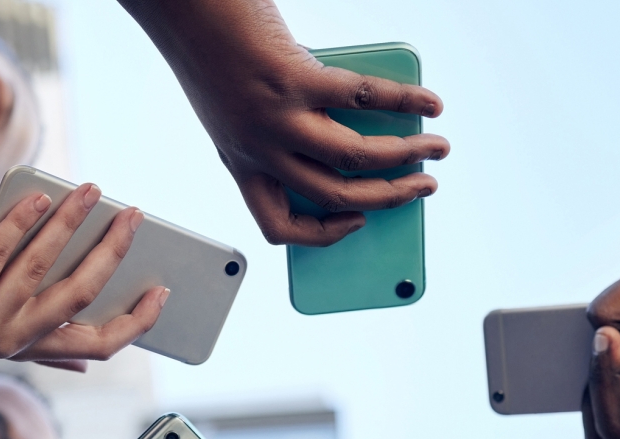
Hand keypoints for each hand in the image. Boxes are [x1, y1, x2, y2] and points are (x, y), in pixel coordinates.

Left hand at [0, 183, 167, 370]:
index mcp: (31, 349)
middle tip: (133, 215)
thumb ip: (40, 345)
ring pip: (44, 268)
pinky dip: (22, 221)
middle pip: (82, 298)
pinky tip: (39, 196)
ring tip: (91, 191)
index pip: (102, 346)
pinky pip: (0, 254)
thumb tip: (89, 362)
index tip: (162, 290)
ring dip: (73, 223)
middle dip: (114, 252)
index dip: (139, 322)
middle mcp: (12, 343)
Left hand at [120, 0, 449, 245]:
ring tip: (435, 147)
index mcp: (240, 161)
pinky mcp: (294, 78)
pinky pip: (363, 99)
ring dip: (406, 158)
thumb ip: (290, 125)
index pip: (278, 224)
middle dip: (390, 196)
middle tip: (423, 187)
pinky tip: (428, 101)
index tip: (356, 221)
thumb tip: (369, 134)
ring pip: (354, 158)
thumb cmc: (216, 46)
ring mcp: (276, 118)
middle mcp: (258, 149)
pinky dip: (404, 101)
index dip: (324, 235)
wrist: (183, 5)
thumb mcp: (241, 104)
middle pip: (335, 195)